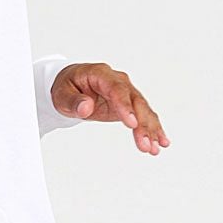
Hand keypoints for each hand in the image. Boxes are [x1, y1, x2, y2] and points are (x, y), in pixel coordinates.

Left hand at [51, 62, 171, 154]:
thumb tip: (86, 107)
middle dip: (142, 124)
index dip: (126, 106)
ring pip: (144, 110)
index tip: (132, 124)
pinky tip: (160, 142)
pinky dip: (153, 128)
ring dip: (150, 129)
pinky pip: (144, 116)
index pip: (117, 89)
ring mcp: (126, 92)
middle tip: (146, 145)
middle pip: (135, 101)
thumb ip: (73, 100)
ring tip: (154, 148)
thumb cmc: (67, 87)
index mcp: (101, 74)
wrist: (72, 86)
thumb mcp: (62, 94)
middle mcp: (118, 81)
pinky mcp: (130, 105)